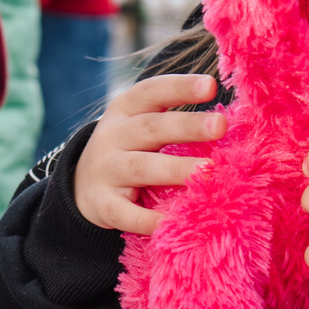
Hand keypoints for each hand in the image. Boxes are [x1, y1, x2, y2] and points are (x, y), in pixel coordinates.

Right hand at [72, 73, 225, 234]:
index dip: (179, 87)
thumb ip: (174, 120)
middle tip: (221, 125)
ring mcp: (105, 170)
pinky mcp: (101, 204)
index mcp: (125, 110)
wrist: (80, 184)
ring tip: (208, 172)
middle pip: (150, 127)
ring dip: (175, 169)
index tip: (210, 85)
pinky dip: (146, 219)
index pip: (152, 92)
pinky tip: (170, 222)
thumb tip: (228, 121)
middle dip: (186, 125)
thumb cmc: (129, 148)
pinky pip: (124, 213)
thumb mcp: (141, 124)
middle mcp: (113, 136)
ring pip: (141, 167)